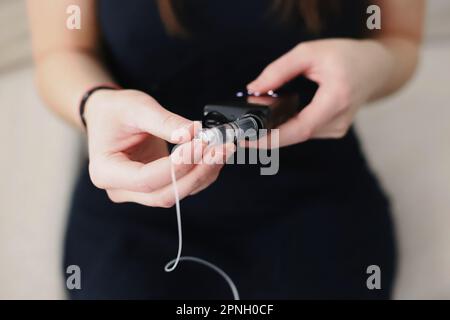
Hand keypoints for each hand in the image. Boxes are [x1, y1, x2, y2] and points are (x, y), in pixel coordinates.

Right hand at [85, 89, 234, 206]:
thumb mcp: (137, 108)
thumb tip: (194, 133)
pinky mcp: (156, 187)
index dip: (176, 166)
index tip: (199, 145)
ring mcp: (138, 192)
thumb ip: (165, 122)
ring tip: (222, 149)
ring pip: (177, 193)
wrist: (108, 115)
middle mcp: (121, 189)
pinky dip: (201, 173)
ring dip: (203, 173)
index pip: (146, 179)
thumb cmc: (116, 111)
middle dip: (195, 173)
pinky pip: (182, 186)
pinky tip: (215, 155)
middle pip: (164, 194)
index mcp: (106, 171)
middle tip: (218, 149)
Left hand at [247, 39, 394, 146]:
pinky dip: (288, 128)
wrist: (375, 68)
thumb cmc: (345, 56)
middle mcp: (339, 120)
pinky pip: (305, 132)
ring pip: (299, 135)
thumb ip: (278, 71)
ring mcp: (338, 129)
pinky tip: (276, 121)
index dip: (271, 139)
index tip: (247, 141)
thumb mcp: (309, 53)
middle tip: (241, 134)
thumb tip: (252, 89)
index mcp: (336, 99)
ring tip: (255, 124)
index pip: (299, 129)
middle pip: (296, 135)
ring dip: (276, 131)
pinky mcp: (334, 130)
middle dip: (266, 136)